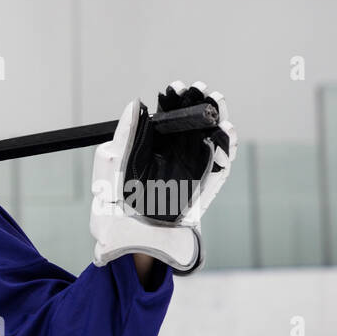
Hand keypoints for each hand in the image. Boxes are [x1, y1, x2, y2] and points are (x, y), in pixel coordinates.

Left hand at [91, 81, 236, 274]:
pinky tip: (228, 130)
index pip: (164, 122)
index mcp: (148, 156)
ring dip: (216, 119)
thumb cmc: (115, 217)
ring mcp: (189, 174)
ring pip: (208, 140)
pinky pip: (219, 166)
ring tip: (218, 100)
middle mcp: (171, 162)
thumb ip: (122, 140)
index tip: (173, 87)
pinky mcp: (203, 189)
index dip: (171, 103)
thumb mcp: (108, 175)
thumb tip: (132, 105)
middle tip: (200, 87)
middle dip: (197, 105)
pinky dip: (227, 148)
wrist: (133, 248)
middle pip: (189, 127)